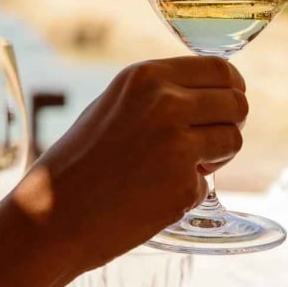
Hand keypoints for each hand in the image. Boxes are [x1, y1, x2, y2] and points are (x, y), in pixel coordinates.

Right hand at [12, 57, 246, 269]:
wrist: (50, 217)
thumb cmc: (78, 163)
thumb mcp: (114, 106)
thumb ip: (159, 95)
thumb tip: (212, 93)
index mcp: (146, 77)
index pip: (221, 69)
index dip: (232, 89)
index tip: (228, 106)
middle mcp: (166, 103)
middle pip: (237, 103)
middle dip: (231, 123)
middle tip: (208, 144)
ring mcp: (177, 144)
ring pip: (234, 140)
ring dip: (217, 157)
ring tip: (177, 169)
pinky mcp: (183, 184)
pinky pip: (209, 182)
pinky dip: (189, 191)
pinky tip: (154, 196)